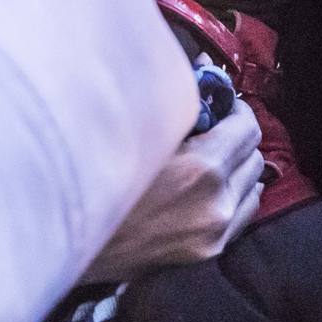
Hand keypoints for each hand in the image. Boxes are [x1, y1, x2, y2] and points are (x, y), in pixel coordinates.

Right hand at [84, 101, 262, 279]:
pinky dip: (235, 195)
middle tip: (212, 126)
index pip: (247, 128)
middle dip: (236, 136)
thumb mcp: (134, 128)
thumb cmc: (93, 172)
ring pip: (252, 187)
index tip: (219, 102)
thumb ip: (176, 101)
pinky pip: (243, 215)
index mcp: (202, 169)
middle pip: (254, 157)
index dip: (235, 108)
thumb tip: (203, 68)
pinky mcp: (207, 253)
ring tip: (211, 158)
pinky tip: (210, 188)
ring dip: (238, 167)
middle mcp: (216, 204)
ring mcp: (214, 233)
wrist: (67, 237)